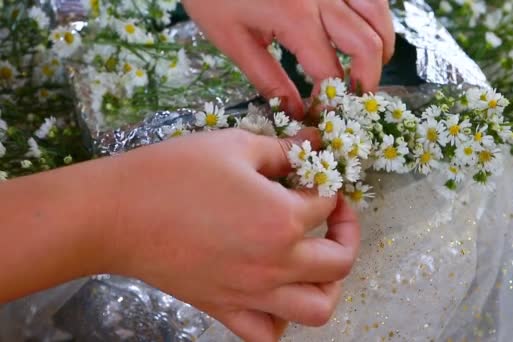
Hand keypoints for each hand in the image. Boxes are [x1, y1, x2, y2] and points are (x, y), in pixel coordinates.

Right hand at [106, 129, 360, 340]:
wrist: (114, 214)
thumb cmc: (173, 172)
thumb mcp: (233, 145)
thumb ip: (282, 149)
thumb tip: (313, 143)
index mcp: (282, 219)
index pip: (327, 203)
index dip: (329, 184)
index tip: (317, 174)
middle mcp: (276, 263)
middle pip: (339, 262)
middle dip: (347, 235)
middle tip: (333, 216)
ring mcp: (252, 293)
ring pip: (317, 310)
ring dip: (328, 285)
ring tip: (314, 261)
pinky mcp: (224, 309)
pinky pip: (267, 333)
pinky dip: (282, 319)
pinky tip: (275, 294)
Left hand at [183, 0, 394, 117]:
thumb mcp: (232, 40)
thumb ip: (268, 79)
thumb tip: (295, 112)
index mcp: (294, 18)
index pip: (330, 70)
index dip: (332, 99)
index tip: (324, 112)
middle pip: (367, 44)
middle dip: (368, 79)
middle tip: (356, 98)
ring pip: (378, 14)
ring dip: (380, 45)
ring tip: (368, 67)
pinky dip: (375, 15)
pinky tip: (364, 29)